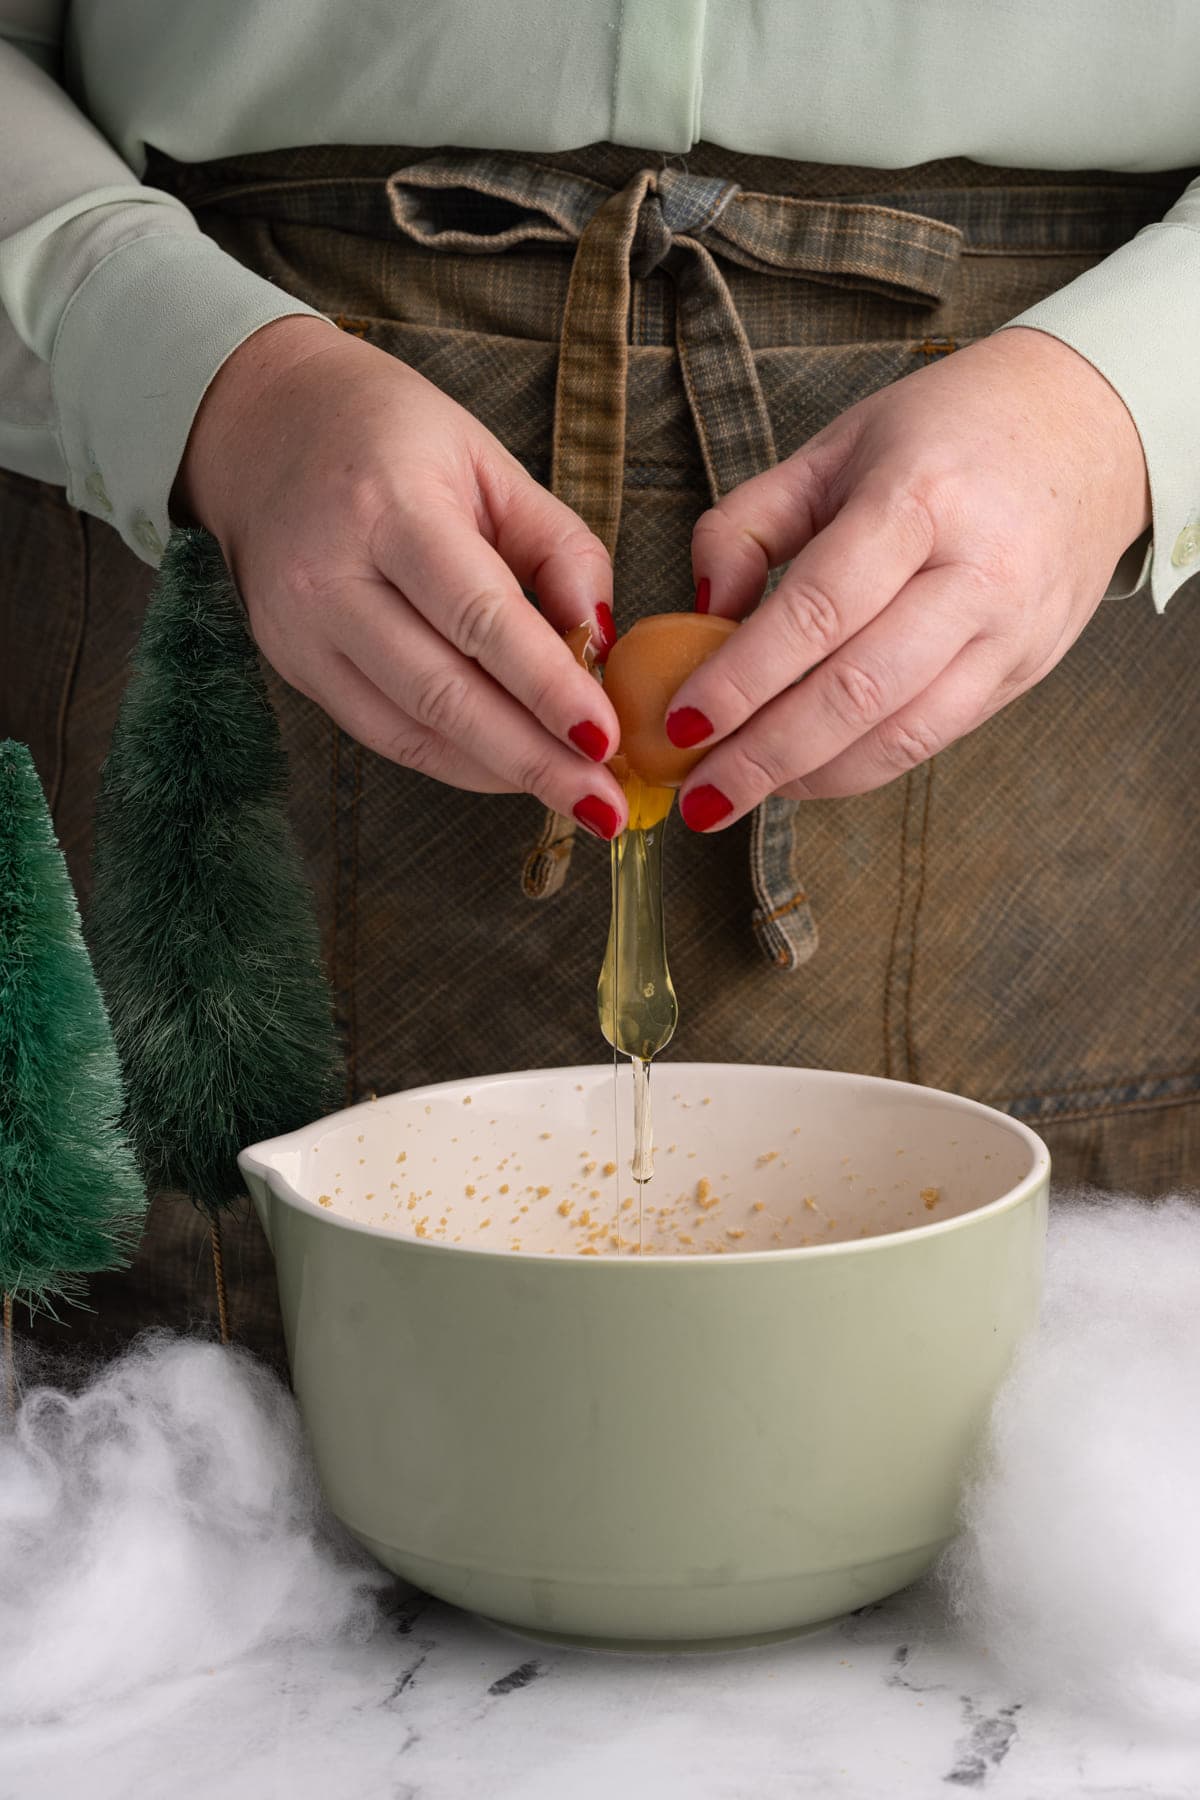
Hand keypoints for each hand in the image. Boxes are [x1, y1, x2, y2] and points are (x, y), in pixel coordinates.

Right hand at [172, 317, 625, 838]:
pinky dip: (455, 761)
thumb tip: (600, 643)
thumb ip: (557, 548)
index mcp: (387, 504)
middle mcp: (330, 574)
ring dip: (500, 774)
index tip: (607, 738)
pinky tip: (511, 772)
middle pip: (442, 692)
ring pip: (409, 730)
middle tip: (604, 803)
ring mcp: (300, 630)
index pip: (479, 615)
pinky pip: (383, 734)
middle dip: (532, 758)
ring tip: (576, 797)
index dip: (546, 686)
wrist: (260, 424)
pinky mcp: (292, 666)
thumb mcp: (490, 462)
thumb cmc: (392, 436)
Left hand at [665, 328, 1151, 829]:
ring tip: (740, 794)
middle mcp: (978, 570)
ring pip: (902, 734)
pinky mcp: (1027, 669)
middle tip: (699, 796)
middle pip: (859, 690)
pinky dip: (860, 766)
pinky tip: (804, 772)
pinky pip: (934, 736)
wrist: (1090, 427)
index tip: (683, 722)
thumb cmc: (944, 433)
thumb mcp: (835, 447)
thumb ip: (749, 524)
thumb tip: (701, 614)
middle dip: (767, 755)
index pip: (819, 608)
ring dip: (810, 778)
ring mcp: (1012, 629)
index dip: (744, 676)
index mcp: (919, 497)